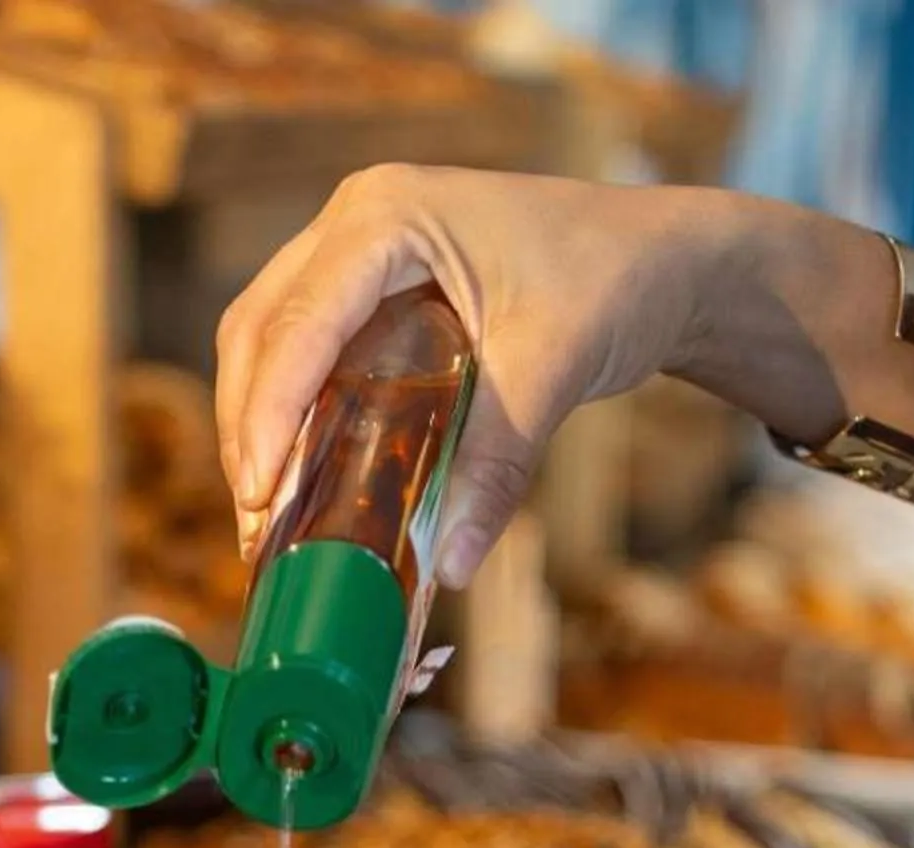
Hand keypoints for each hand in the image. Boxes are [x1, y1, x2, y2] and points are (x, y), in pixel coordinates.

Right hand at [213, 170, 879, 585]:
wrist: (665, 260)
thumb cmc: (616, 282)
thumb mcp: (552, 369)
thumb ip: (496, 463)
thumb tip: (454, 566)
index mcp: (386, 215)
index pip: (298, 318)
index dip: (268, 410)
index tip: (261, 492)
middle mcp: (354, 225)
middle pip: (258, 332)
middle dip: (248, 429)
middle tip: (257, 523)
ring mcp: (356, 255)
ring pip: (267, 343)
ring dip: (259, 428)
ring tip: (267, 517)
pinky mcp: (371, 293)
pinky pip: (305, 355)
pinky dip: (292, 417)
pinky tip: (300, 482)